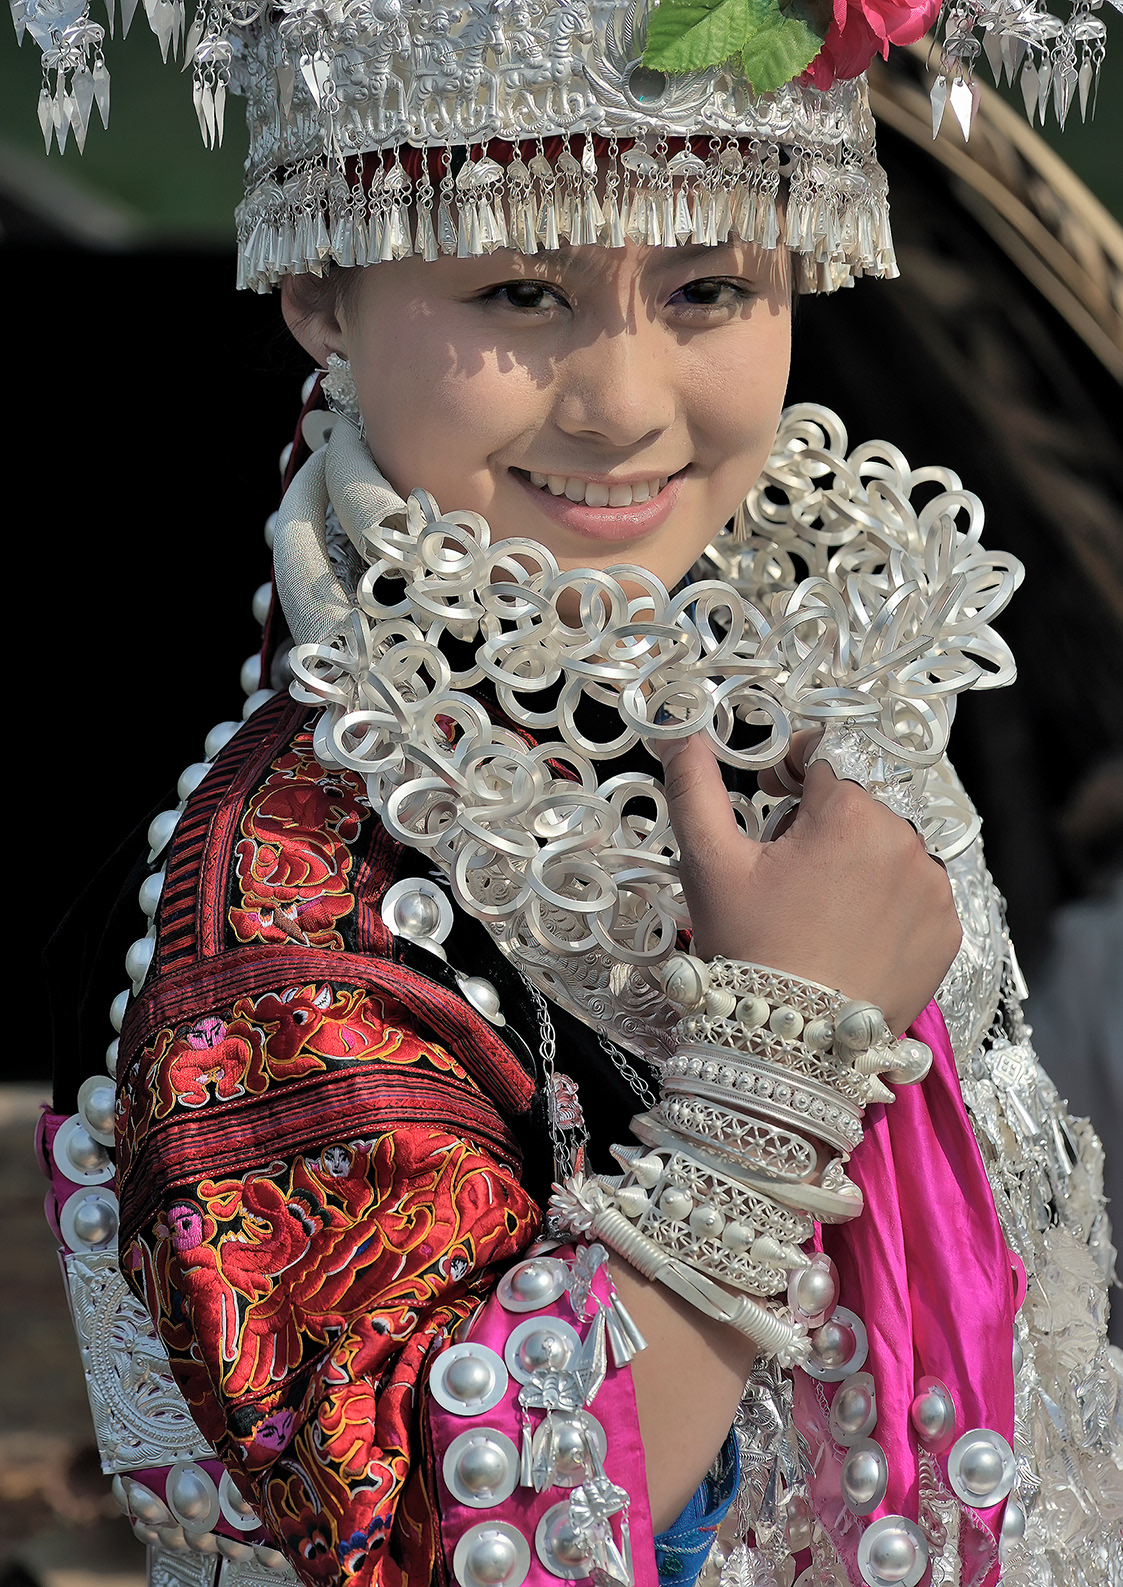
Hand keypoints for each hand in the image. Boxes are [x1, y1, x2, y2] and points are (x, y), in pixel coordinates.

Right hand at [658, 734, 960, 1034]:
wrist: (790, 1046)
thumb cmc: (747, 948)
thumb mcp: (709, 862)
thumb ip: (694, 786)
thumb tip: (679, 735)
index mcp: (852, 812)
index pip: (828, 754)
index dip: (794, 767)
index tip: (770, 793)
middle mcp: (908, 841)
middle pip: (861, 801)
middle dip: (824, 817)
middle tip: (784, 863)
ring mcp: (935, 890)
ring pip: (892, 844)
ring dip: (858, 856)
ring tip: (817, 903)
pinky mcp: (948, 931)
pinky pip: (917, 891)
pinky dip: (887, 898)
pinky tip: (849, 930)